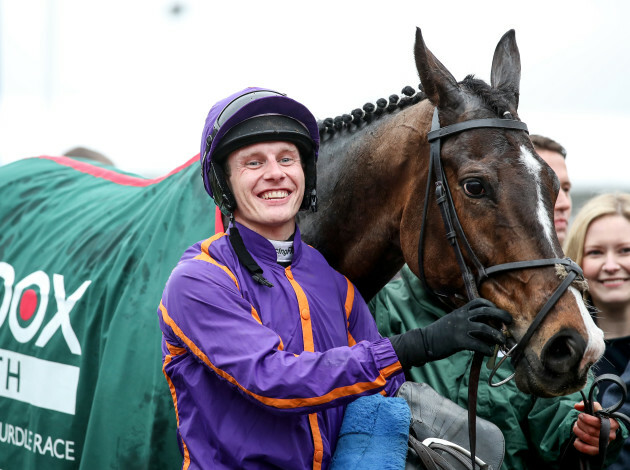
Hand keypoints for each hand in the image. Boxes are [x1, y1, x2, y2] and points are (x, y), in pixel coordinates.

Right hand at [389, 298, 511, 368]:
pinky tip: (489, 353)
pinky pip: (478, 344)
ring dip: (497, 335)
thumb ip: (464, 319)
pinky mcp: (459, 341)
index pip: (478, 302)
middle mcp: (462, 317)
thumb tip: (481, 325)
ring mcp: (460, 328)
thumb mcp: (451, 320)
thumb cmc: (438, 333)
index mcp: (460, 311)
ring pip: (485, 328)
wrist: (424, 341)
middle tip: (510, 321)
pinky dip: (486, 349)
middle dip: (501, 315)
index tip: (497, 311)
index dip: (491, 305)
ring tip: (502, 341)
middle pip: (486, 311)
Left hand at [572, 401, 619, 455]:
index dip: (587, 419)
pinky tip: (576, 439)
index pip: (599, 422)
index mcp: (613, 423)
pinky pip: (587, 449)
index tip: (581, 415)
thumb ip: (586, 404)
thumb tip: (577, 406)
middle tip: (578, 421)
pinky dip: (578, 444)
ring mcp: (605, 444)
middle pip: (592, 430)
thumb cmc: (597, 417)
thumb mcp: (595, 409)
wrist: (599, 428)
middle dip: (580, 424)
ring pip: (588, 438)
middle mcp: (611, 435)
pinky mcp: (598, 451)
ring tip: (576, 427)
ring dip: (578, 431)